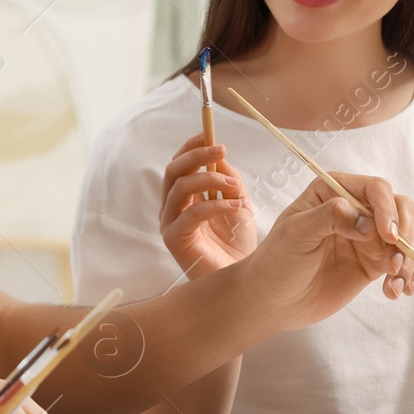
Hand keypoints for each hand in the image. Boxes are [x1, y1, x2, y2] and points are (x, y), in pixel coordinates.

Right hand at [160, 133, 256, 278]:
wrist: (244, 280)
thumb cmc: (238, 245)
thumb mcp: (238, 203)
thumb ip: (229, 181)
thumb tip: (221, 157)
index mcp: (184, 197)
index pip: (179, 164)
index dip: (191, 146)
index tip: (208, 134)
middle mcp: (172, 208)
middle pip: (173, 170)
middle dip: (196, 156)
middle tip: (221, 149)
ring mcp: (170, 223)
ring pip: (179, 188)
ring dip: (208, 179)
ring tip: (234, 186)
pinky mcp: (174, 240)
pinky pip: (190, 215)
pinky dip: (214, 205)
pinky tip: (234, 206)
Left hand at [238, 172, 413, 330]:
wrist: (272, 300)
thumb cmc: (277, 261)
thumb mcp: (295, 234)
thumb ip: (328, 218)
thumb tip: (365, 220)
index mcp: (333, 191)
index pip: (375, 188)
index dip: (387, 209)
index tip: (388, 235)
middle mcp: (355, 210)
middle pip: (400, 208)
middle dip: (406, 233)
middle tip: (395, 263)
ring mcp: (367, 236)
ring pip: (408, 237)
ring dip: (412, 260)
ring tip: (396, 283)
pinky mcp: (374, 262)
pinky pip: (406, 261)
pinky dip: (412, 275)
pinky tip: (397, 291)